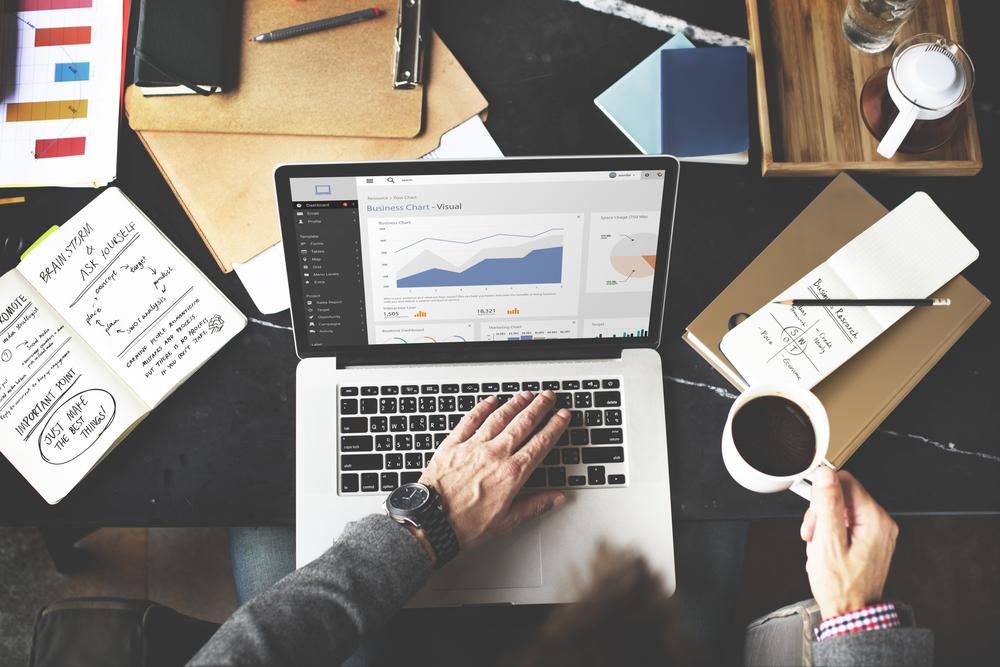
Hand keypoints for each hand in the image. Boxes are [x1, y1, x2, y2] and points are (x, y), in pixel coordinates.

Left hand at [417, 391, 569, 554]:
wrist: (431, 523)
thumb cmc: (465, 525)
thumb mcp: (507, 521)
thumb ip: (535, 506)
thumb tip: (557, 498)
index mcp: (511, 473)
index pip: (540, 443)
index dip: (555, 426)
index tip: (563, 416)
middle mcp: (494, 455)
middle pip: (523, 423)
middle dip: (539, 407)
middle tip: (549, 396)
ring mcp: (473, 446)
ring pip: (499, 417)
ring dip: (515, 403)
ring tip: (526, 395)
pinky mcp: (453, 444)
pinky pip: (470, 419)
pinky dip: (482, 407)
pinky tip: (491, 400)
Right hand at [800, 467, 898, 618]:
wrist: (851, 613)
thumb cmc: (841, 586)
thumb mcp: (827, 542)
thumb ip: (827, 504)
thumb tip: (826, 475)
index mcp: (875, 520)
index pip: (845, 481)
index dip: (822, 494)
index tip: (813, 513)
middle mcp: (881, 523)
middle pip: (843, 495)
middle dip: (821, 512)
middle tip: (813, 533)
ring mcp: (877, 533)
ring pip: (842, 509)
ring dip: (824, 524)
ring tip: (818, 545)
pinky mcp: (870, 540)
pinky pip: (847, 523)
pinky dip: (831, 532)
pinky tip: (826, 548)